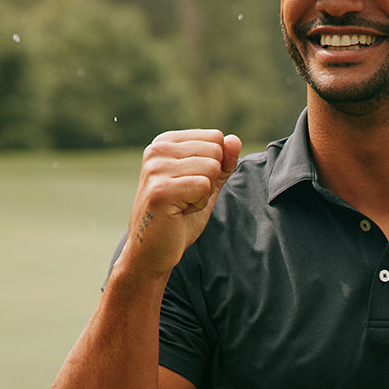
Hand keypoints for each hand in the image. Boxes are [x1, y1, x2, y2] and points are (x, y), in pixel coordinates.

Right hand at [125, 129, 239, 278]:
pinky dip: (198, 205)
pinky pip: (204, 186)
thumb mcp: (207, 185)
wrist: (154, 251)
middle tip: (186, 198)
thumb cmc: (179, 218)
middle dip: (210, 180)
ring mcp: (156, 168)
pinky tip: (179, 212)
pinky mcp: (160, 189)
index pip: (216, 137)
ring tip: (182, 205)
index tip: (191, 185)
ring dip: (204, 194)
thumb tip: (235, 140)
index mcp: (165, 142)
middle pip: (215, 151)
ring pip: (211, 168)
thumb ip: (222, 162)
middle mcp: (157, 150)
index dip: (214, 167)